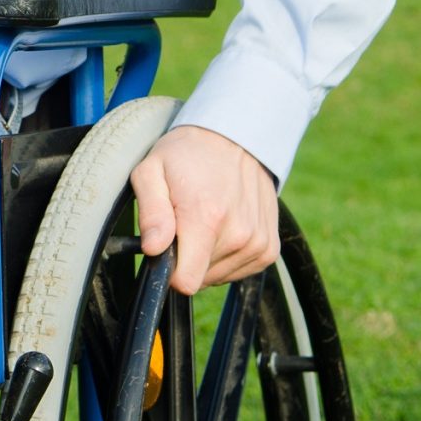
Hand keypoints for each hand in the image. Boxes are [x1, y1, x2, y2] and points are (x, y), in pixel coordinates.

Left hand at [130, 125, 279, 294]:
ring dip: (205, 256)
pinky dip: (225, 255)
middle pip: (199, 278)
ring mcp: (258, 244)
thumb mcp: (151, 171)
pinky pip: (237, 271)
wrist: (235, 139)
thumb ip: (151, 213)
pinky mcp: (269, 250)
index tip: (165, 249)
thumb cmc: (186, 155)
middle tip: (184, 221)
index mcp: (206, 218)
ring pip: (217, 276)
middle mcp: (238, 235)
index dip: (169, 271)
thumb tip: (153, 249)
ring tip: (204, 219)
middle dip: (186, 256)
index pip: (186, 282)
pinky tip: (222, 226)